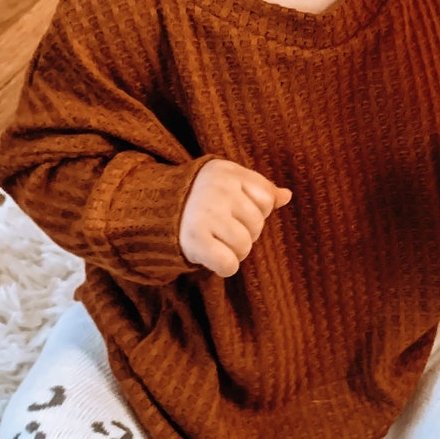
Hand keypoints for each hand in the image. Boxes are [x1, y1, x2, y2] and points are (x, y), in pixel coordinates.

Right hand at [178, 159, 291, 276]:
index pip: (266, 199)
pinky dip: (224, 267)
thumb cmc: (200, 198)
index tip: (235, 211)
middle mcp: (218, 189)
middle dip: (245, 233)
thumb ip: (259, 188)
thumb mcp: (228, 183)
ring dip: (235, 252)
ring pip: (245, 246)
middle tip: (223, 229)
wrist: (152, 211)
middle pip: (257, 225)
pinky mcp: (195, 239)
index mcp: (227, 172)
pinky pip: (229, 264)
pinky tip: (211, 256)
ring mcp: (206, 214)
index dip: (255, 211)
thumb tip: (287, 196)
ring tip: (218, 242)